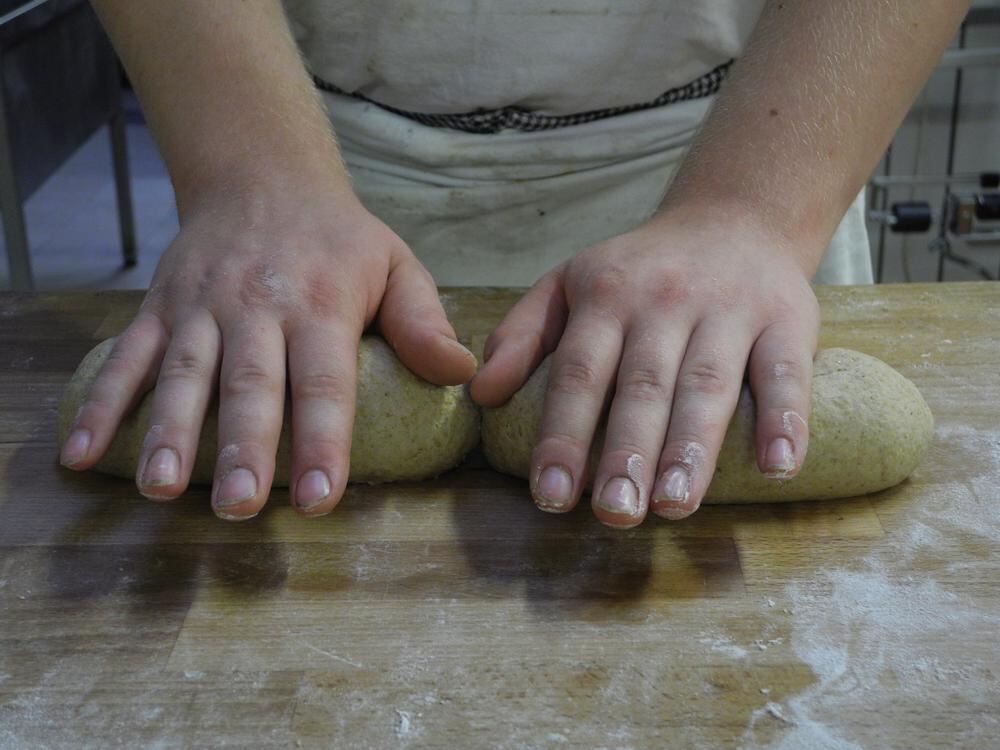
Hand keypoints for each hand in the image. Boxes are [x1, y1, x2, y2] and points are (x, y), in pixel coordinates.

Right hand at [59, 176, 475, 518]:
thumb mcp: (395, 264)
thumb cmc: (338, 239)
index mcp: (321, 302)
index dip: (323, 438)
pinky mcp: (161, 307)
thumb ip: (423, 321)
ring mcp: (202, 307)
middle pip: (250, 384)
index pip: (324, 380)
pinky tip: (82, 454)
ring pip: (185, 375)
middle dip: (245, 447)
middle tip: (242, 506)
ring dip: (171, 432)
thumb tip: (463, 374)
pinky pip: (128, 357)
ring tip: (162, 489)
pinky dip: (103, 404)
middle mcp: (257, 307)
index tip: (321, 496)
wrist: (262, 176)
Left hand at [471, 210, 819, 527]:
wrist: (734, 218)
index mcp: (606, 296)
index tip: (550, 494)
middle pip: (644, 385)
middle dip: (627, 452)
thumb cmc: (640, 270)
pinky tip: (779, 466)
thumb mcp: (568, 282)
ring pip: (709, 384)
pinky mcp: (787, 319)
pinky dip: (786, 419)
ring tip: (675, 504)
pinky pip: (787, 372)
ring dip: (693, 448)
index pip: (579, 372)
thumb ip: (522, 334)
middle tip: (614, 514)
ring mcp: (729, 309)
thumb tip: (482, 393)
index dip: (563, 434)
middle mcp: (665, 300)